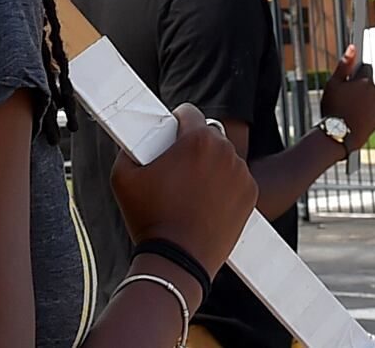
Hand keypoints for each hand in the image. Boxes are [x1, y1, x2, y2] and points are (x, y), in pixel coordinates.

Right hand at [109, 103, 255, 280]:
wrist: (178, 261)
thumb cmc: (150, 218)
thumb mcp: (123, 176)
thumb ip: (128, 146)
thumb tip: (133, 138)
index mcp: (198, 139)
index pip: (189, 112)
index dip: (174, 123)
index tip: (168, 137)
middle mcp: (225, 151)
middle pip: (208, 134)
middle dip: (193, 146)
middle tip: (176, 168)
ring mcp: (242, 174)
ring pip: (223, 157)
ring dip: (210, 164)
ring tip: (190, 189)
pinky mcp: (251, 195)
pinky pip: (236, 178)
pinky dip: (225, 185)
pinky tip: (205, 202)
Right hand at [319, 46, 374, 146]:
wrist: (338, 135)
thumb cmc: (334, 108)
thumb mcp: (333, 84)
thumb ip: (344, 64)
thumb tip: (353, 47)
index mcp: (366, 80)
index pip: (366, 67)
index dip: (356, 73)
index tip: (350, 78)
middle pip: (369, 82)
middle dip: (361, 86)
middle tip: (346, 96)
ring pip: (372, 96)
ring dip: (364, 98)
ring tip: (349, 108)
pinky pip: (374, 109)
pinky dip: (367, 110)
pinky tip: (355, 116)